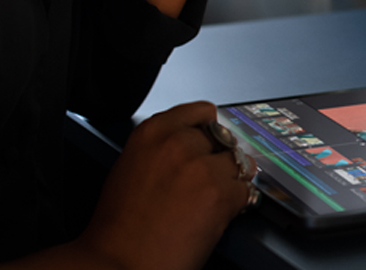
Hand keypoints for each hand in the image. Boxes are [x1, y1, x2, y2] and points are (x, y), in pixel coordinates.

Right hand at [75, 102, 254, 269]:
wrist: (121, 263)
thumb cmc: (119, 227)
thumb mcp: (132, 168)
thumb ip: (163, 149)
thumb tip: (191, 145)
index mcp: (152, 132)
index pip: (201, 111)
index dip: (210, 129)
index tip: (213, 140)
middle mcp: (178, 144)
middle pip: (223, 137)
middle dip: (219, 158)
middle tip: (208, 181)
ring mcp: (201, 168)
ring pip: (239, 161)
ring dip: (232, 178)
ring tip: (213, 199)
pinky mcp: (220, 194)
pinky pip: (246, 190)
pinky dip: (238, 203)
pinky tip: (218, 214)